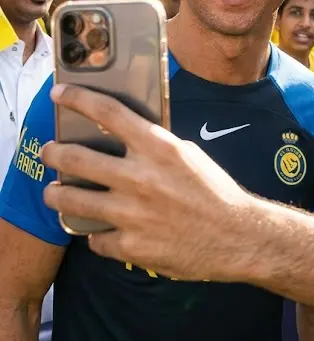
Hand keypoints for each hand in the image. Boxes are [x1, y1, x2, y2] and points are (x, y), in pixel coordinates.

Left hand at [41, 84, 255, 280]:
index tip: (59, 93)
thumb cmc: (215, 193)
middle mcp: (140, 177)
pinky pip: (96, 239)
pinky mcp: (131, 246)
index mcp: (158, 147)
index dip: (77, 98)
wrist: (238, 236)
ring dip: (56, 195)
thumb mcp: (187, 154)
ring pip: (72, 201)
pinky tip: (100, 233)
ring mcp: (132, 214)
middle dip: (53, 153)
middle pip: (76, 158)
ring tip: (54, 193)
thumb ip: (154, 146)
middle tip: (48, 153)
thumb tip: (125, 135)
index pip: (107, 112)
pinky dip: (97, 235)